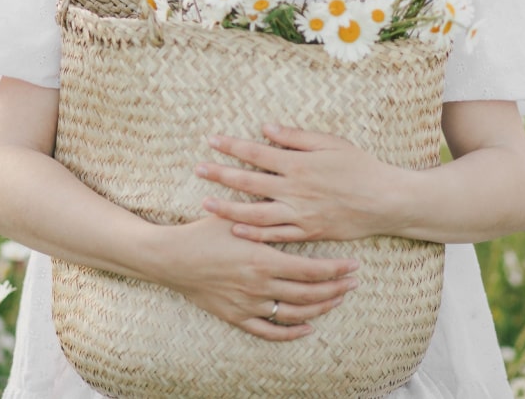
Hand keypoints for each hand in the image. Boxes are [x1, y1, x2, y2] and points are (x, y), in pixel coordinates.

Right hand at [152, 215, 358, 340]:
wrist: (170, 258)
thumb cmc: (202, 232)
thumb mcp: (235, 218)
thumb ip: (263, 210)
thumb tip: (288, 191)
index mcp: (263, 259)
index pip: (311, 270)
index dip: (336, 269)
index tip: (353, 265)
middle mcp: (260, 286)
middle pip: (309, 294)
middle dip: (336, 289)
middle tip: (354, 283)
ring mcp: (249, 304)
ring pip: (294, 313)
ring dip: (320, 309)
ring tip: (337, 300)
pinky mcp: (237, 316)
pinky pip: (270, 331)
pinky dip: (292, 332)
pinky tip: (308, 327)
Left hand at [194, 123, 399, 243]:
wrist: (385, 200)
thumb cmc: (360, 167)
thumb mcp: (330, 143)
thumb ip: (296, 137)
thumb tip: (266, 127)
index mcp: (299, 164)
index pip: (257, 153)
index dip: (232, 146)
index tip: (211, 141)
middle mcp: (295, 190)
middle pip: (249, 182)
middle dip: (220, 175)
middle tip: (198, 169)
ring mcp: (300, 214)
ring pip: (255, 214)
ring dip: (228, 208)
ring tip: (206, 204)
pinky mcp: (308, 232)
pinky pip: (275, 235)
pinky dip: (254, 233)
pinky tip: (236, 229)